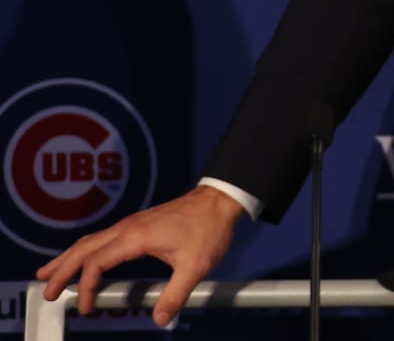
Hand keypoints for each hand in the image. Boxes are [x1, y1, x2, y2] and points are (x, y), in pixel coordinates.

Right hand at [36, 184, 242, 324]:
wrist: (220, 200)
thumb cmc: (209, 229)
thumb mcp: (196, 266)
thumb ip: (176, 294)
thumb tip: (160, 319)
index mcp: (135, 237)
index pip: (97, 263)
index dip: (87, 287)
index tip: (86, 307)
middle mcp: (128, 227)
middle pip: (84, 248)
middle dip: (61, 270)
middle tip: (45, 290)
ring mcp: (132, 223)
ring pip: (91, 240)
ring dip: (68, 257)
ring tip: (49, 273)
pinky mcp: (138, 224)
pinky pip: (102, 237)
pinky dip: (85, 250)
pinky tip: (84, 259)